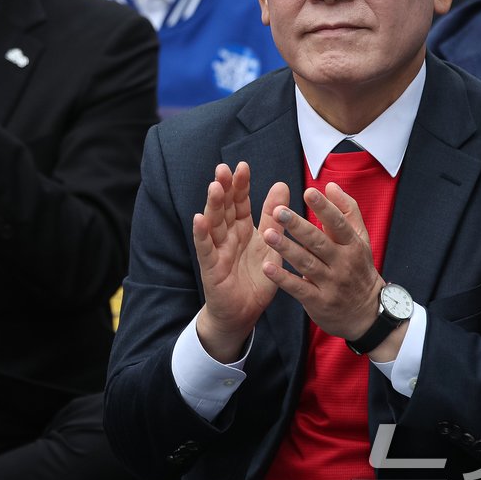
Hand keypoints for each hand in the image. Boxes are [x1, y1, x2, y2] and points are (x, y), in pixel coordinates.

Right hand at [193, 162, 289, 361]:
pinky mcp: (211, 267)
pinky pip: (205, 248)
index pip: (240, 202)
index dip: (240, 185)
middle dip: (224, 188)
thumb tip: (281, 184)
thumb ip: (273, 216)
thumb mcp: (270, 244)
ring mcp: (217, 250)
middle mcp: (227, 236)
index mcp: (242, 229)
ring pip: (213, 223)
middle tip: (224, 168)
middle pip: (224, 208)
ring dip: (213, 205)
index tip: (242, 166)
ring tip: (214, 187)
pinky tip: (199, 219)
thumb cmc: (255, 278)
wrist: (243, 313)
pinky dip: (202, 234)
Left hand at [263, 182, 384, 341]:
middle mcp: (343, 263)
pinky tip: (267, 267)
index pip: (339, 224)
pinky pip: (299, 288)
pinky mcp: (319, 301)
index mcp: (353, 245)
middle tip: (278, 211)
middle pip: (319, 242)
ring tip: (268, 234)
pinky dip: (283, 278)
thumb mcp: (360, 240)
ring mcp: (331, 284)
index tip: (309, 192)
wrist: (367, 314)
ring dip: (286, 248)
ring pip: (306, 263)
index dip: (324, 208)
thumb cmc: (358, 269)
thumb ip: (347, 211)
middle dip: (298, 226)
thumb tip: (330, 185)